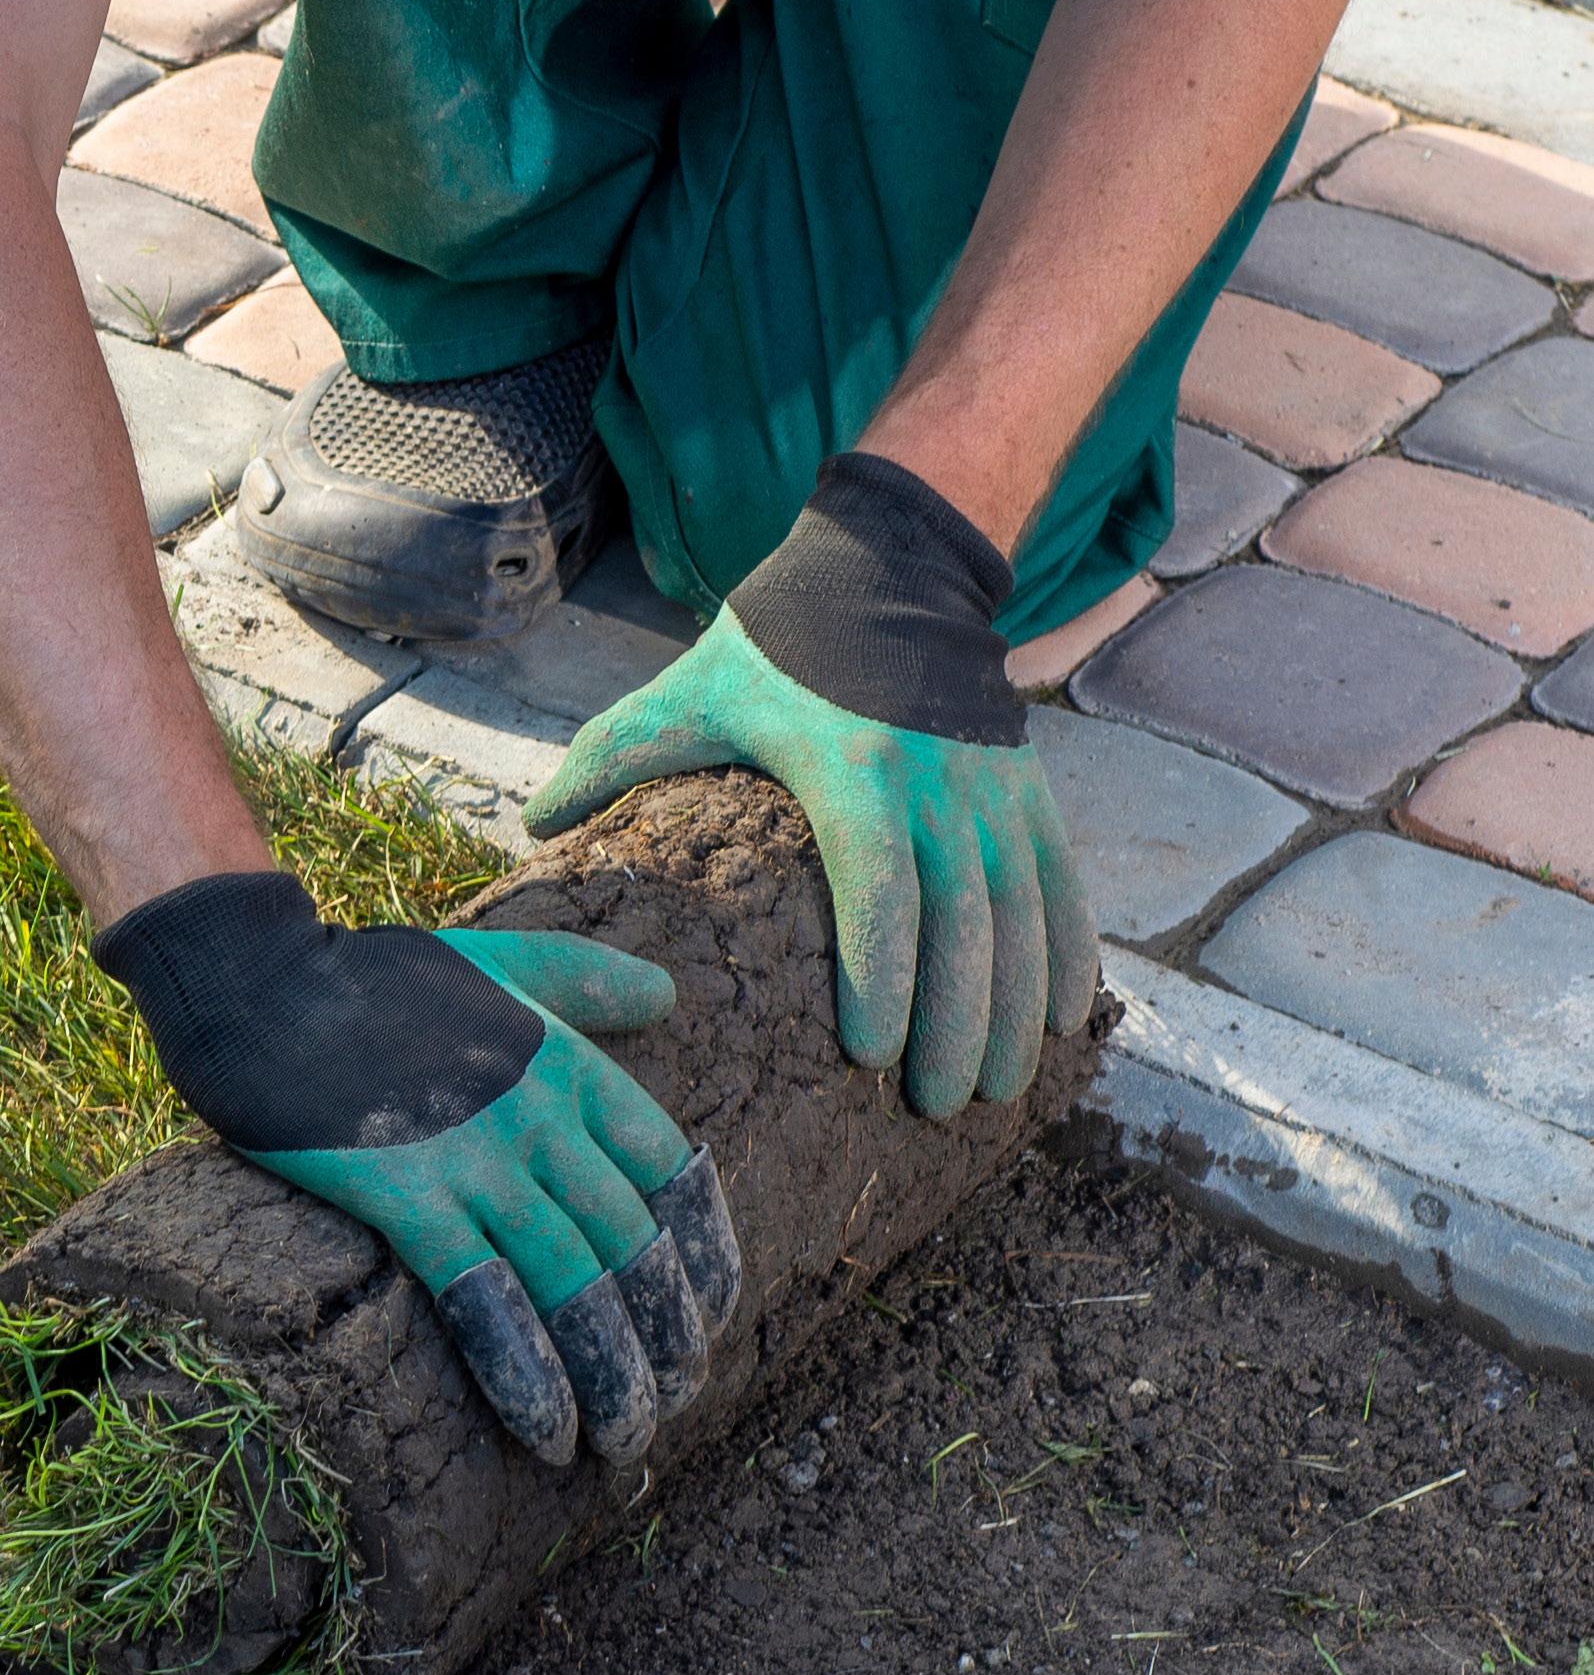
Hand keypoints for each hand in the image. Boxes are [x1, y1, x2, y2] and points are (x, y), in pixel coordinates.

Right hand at [94, 874, 739, 1465]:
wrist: (265, 987)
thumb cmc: (378, 977)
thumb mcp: (505, 959)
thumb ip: (587, 981)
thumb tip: (668, 995)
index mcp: (573, 1067)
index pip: (672, 1172)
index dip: (700, 1252)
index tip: (709, 1316)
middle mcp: (542, 1118)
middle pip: (631, 1244)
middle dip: (664, 1334)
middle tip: (675, 1400)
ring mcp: (477, 1160)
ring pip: (573, 1283)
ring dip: (610, 1375)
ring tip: (625, 1439)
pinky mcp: (407, 1197)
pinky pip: (484, 1300)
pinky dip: (524, 1372)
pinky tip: (546, 1431)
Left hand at [524, 457, 1097, 1117]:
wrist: (891, 568)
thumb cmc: (777, 645)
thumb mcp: (691, 690)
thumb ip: (612, 756)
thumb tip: (533, 825)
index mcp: (855, 769)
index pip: (878, 889)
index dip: (882, 977)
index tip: (872, 1056)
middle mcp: (940, 784)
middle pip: (963, 925)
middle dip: (955, 1024)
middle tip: (935, 1106)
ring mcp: (994, 791)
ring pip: (1021, 916)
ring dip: (1014, 1009)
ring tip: (995, 1089)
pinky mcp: (1029, 791)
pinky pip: (1060, 885)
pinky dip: (1067, 955)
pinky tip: (1062, 1022)